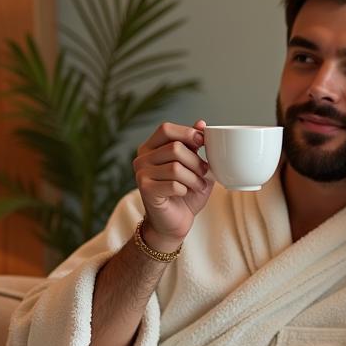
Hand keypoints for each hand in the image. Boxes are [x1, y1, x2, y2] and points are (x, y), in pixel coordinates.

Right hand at [132, 121, 214, 249]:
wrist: (175, 222)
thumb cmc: (185, 192)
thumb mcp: (194, 165)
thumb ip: (195, 145)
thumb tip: (201, 123)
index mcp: (151, 147)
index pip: (166, 129)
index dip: (187, 133)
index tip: (202, 143)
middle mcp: (142, 158)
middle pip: (175, 148)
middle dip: (196, 161)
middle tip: (204, 172)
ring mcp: (141, 174)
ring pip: (176, 167)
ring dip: (194, 178)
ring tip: (198, 185)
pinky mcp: (145, 190)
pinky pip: (174, 184)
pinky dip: (186, 189)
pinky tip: (185, 194)